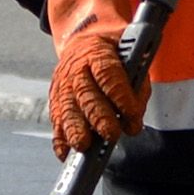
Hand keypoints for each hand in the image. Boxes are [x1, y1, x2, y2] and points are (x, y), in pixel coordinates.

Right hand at [46, 0, 149, 158]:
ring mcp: (63, 87)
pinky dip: (60, 140)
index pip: (108, 74)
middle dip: (100, 117)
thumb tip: (135, 116)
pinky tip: (66, 154)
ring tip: (85, 145)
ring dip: (76, 130)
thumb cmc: (113, 52)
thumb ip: (138, 84)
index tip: (132, 113)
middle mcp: (76, 71)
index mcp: (96, 53)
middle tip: (112, 133)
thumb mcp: (132, 55)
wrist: (82, 40)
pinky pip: (56, 123)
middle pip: (86, 96)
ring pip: (67, 111)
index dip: (120, 95)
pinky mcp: (56, 103)